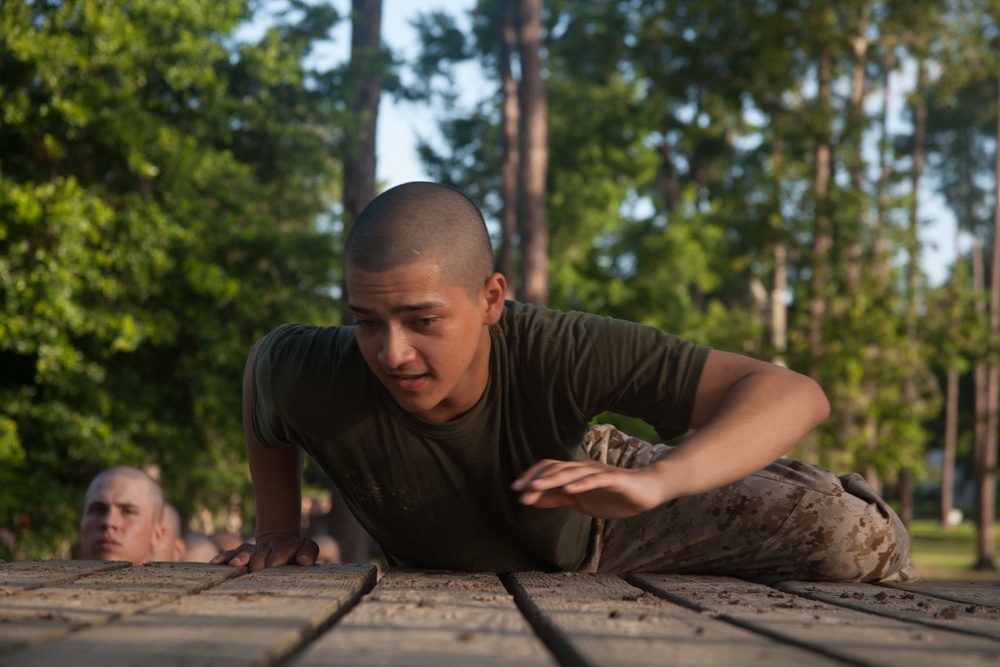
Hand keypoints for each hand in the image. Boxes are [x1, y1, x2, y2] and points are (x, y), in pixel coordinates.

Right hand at [210, 533, 318, 571]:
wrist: (281, 541)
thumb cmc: (297, 551)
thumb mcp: (308, 548)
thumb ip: (309, 553)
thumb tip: (303, 560)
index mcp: (284, 548)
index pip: (279, 555)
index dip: (276, 559)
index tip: (272, 565)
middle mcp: (267, 548)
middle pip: (260, 557)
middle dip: (257, 564)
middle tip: (255, 570)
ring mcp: (255, 550)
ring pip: (246, 553)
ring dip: (240, 559)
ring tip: (234, 565)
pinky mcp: (244, 551)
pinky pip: (233, 553)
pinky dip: (224, 557)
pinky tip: (215, 563)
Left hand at [510, 459, 668, 518]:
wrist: (647, 492)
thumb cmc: (614, 495)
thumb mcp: (580, 501)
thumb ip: (558, 498)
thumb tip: (533, 498)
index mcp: (575, 473)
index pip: (549, 469)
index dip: (532, 476)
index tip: (516, 489)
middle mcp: (584, 468)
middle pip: (556, 468)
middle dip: (537, 479)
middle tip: (520, 491)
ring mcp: (599, 472)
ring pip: (572, 472)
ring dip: (553, 480)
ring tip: (537, 487)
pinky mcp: (614, 479)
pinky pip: (595, 479)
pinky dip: (581, 483)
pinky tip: (570, 489)